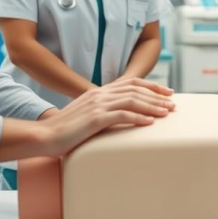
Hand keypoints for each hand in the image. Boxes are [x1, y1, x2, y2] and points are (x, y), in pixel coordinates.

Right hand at [36, 78, 174, 155]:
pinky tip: (149, 123)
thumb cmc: (64, 130)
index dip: (151, 86)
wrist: (44, 135)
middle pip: (135, 90)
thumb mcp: (85, 115)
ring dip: (152, 106)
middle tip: (173, 104)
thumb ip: (101, 111)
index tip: (166, 92)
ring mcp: (97, 105)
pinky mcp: (95, 118)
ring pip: (132, 100)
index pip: (130, 83)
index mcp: (98, 92)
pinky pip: (122, 115)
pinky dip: (138, 117)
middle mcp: (100, 94)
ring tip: (166, 113)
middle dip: (157, 96)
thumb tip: (118, 116)